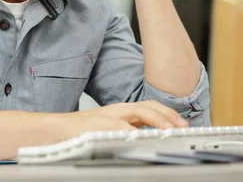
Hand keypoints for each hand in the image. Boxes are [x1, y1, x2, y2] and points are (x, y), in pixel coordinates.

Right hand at [58, 101, 187, 140]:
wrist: (60, 129)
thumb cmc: (84, 131)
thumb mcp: (111, 127)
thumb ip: (128, 129)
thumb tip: (146, 137)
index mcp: (122, 111)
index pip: (150, 107)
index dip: (168, 114)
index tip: (182, 124)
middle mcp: (119, 110)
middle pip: (149, 106)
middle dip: (168, 115)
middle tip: (182, 126)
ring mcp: (111, 116)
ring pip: (139, 112)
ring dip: (156, 120)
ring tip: (169, 129)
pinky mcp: (102, 124)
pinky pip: (122, 127)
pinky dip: (135, 132)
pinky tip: (144, 137)